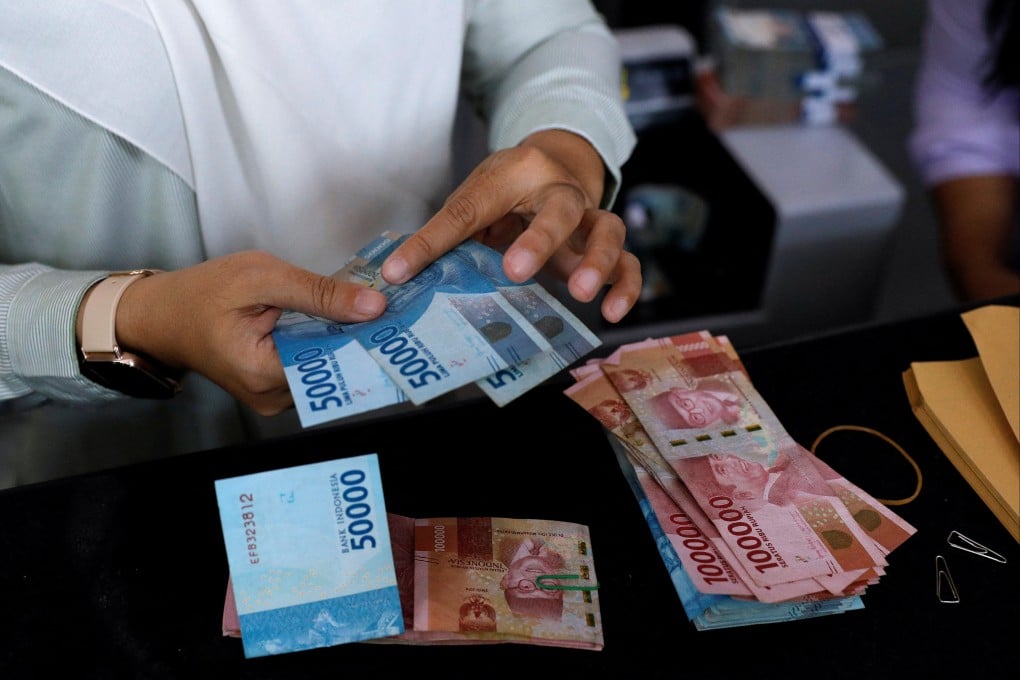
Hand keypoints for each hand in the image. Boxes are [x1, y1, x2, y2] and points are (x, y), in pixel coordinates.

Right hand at [106, 251, 385, 413]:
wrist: (163, 314)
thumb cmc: (203, 292)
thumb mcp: (261, 277)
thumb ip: (318, 292)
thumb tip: (373, 307)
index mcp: (264, 374)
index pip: (333, 362)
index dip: (365, 336)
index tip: (396, 315)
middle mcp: (272, 397)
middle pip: (332, 368)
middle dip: (358, 336)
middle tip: (389, 306)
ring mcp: (274, 397)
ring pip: (325, 367)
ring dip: (342, 337)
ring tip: (367, 309)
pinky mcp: (275, 388)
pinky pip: (311, 366)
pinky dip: (323, 342)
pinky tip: (337, 319)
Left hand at [381, 130, 641, 322]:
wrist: (557, 166)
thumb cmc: (508, 191)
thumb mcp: (474, 199)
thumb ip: (449, 233)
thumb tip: (401, 274)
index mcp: (515, 174)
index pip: (470, 207)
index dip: (431, 242)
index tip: (399, 271)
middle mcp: (559, 190)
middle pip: (559, 209)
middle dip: (540, 240)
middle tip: (515, 271)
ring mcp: (589, 217)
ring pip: (608, 230)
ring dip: (595, 261)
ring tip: (580, 294)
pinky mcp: (606, 244)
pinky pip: (628, 262)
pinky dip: (625, 286)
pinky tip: (612, 313)